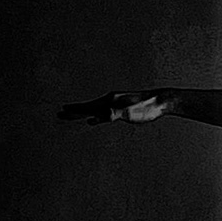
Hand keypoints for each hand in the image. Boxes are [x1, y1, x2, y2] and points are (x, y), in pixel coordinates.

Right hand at [58, 89, 178, 123]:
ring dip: (83, 113)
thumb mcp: (130, 113)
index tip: (62, 110)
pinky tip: (93, 120)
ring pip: (94, 109)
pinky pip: (103, 113)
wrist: (160, 101)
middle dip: (74, 111)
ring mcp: (115, 104)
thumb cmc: (146, 108)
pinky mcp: (121, 108)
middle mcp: (111, 101)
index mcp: (110, 101)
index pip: (88, 107)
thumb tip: (101, 116)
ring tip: (73, 115)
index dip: (75, 110)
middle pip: (88, 107)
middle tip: (61, 113)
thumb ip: (115, 114)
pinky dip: (94, 116)